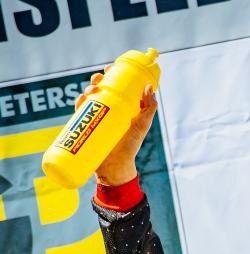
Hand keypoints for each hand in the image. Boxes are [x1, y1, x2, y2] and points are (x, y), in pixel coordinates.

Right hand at [75, 65, 157, 185]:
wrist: (115, 167)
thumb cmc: (130, 147)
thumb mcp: (142, 126)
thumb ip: (148, 109)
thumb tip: (149, 88)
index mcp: (121, 107)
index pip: (115, 86)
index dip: (111, 75)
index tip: (110, 67)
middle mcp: (107, 110)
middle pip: (99, 89)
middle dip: (96, 80)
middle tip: (99, 80)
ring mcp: (95, 117)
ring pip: (88, 98)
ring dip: (87, 90)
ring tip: (92, 92)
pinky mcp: (85, 126)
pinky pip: (79, 112)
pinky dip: (78, 104)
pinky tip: (80, 101)